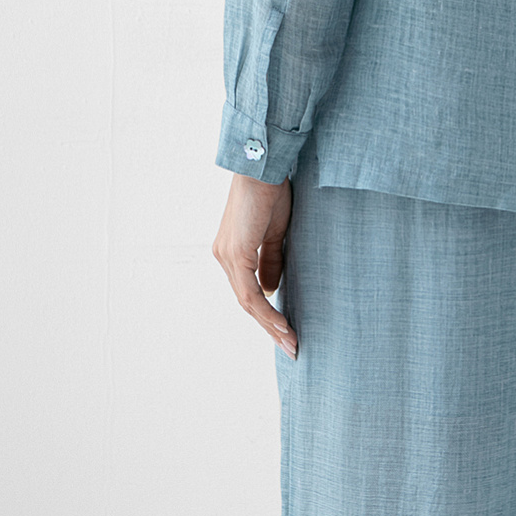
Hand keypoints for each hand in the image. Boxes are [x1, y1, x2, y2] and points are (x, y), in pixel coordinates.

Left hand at [212, 172, 297, 357]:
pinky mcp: (236, 254)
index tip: (286, 331)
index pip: (248, 292)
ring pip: (247, 303)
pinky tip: (282, 326)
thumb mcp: (275, 233)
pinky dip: (267, 313)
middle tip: (291, 347)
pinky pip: (251, 294)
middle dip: (270, 328)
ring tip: (291, 343)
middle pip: (246, 303)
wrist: (264, 168)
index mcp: (232, 252)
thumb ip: (271, 262)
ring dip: (271, 326)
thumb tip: (271, 292)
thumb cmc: (271, 192)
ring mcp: (227, 257)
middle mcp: (224, 257)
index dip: (267, 314)